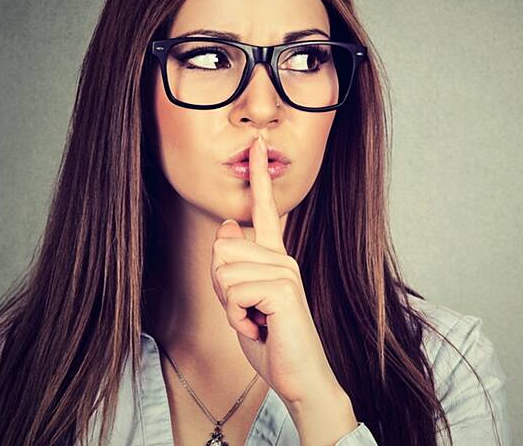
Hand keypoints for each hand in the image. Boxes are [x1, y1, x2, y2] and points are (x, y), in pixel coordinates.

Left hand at [211, 134, 343, 405]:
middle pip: (222, 247)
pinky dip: (237, 318)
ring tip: (255, 322)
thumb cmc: (273, 345)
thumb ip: (234, 269)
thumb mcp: (243, 305)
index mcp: (276, 259)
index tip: (260, 142)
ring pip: (224, 270)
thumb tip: (226, 228)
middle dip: (220, 287)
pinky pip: (234, 291)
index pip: (265, 211)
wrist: (301, 379)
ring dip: (229, 306)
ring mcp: (286, 271)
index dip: (260, 178)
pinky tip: (260, 329)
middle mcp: (283, 258)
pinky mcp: (284, 289)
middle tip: (246, 312)